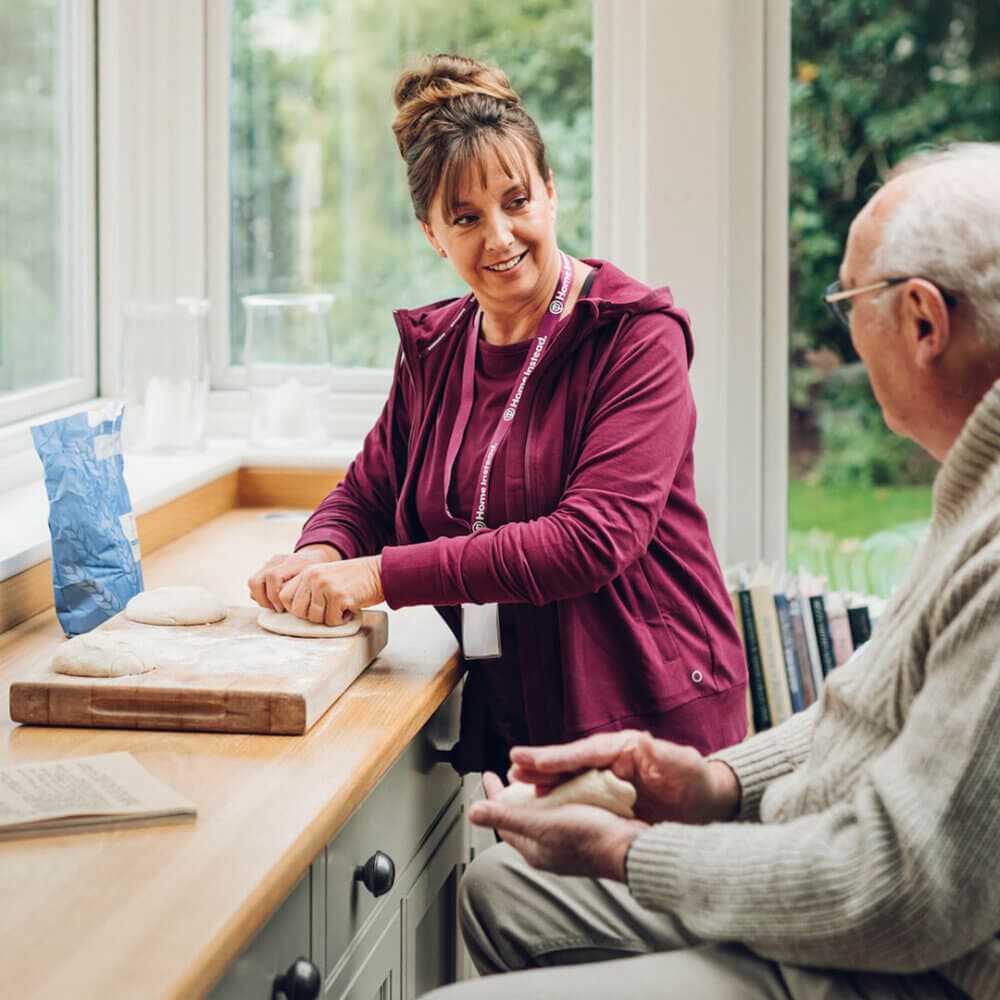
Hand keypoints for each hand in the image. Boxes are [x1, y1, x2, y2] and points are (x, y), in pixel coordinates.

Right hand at [248, 545, 341, 610]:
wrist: (314, 558)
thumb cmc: (317, 572)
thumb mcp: (317, 579)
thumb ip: (306, 589)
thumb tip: (299, 608)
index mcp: (292, 562)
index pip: (273, 577)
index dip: (274, 595)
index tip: (282, 608)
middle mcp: (277, 561)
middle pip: (256, 581)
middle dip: (264, 599)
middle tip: (278, 609)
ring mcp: (269, 563)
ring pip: (253, 582)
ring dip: (261, 598)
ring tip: (275, 606)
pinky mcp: (265, 568)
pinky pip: (255, 583)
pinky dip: (261, 595)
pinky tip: (274, 601)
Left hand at [278, 555, 383, 624]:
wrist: (379, 573)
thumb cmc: (354, 578)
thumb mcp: (326, 575)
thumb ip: (309, 587)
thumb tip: (295, 611)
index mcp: (308, 572)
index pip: (284, 597)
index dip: (296, 608)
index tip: (310, 610)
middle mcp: (313, 577)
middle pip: (298, 611)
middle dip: (313, 616)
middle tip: (328, 610)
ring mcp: (325, 586)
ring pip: (314, 618)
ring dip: (328, 618)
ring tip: (340, 608)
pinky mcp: (339, 597)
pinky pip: (331, 621)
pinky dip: (341, 620)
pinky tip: (348, 610)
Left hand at [469, 772, 646, 880]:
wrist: (630, 849)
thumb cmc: (589, 838)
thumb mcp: (542, 823)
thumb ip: (506, 817)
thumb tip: (472, 812)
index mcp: (533, 847)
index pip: (503, 818)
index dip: (494, 795)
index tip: (489, 774)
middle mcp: (547, 848)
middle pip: (522, 818)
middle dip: (514, 796)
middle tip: (510, 774)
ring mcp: (567, 843)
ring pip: (544, 816)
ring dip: (536, 796)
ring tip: (534, 777)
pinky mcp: (585, 834)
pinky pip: (564, 814)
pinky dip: (559, 799)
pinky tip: (567, 788)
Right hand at [508, 730, 739, 824]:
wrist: (709, 803)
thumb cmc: (698, 781)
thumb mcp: (684, 765)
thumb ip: (666, 755)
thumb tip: (648, 743)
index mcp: (624, 748)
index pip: (583, 751)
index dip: (554, 757)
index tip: (526, 759)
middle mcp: (612, 760)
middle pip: (570, 763)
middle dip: (540, 766)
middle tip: (512, 769)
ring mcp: (610, 779)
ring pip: (569, 779)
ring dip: (543, 781)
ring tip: (515, 784)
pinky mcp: (611, 798)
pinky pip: (578, 796)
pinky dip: (558, 798)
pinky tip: (540, 803)